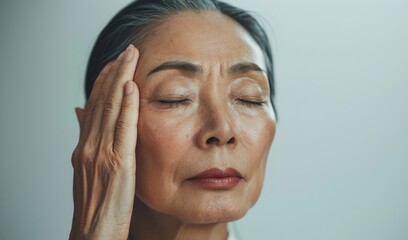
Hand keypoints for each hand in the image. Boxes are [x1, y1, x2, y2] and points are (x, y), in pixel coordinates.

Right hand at [69, 45, 139, 239]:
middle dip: (113, 73)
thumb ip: (89, 143)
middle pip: (101, 101)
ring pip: (109, 108)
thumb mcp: (89, 172)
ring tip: (129, 58)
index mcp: (84, 148)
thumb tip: (83, 116)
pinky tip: (131, 87)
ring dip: (119, 80)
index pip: (94, 107)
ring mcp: (100, 153)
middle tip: (126, 51)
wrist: (94, 233)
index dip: (104, 83)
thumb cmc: (97, 206)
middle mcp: (89, 146)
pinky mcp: (116, 163)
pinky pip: (122, 128)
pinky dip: (125, 106)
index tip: (115, 65)